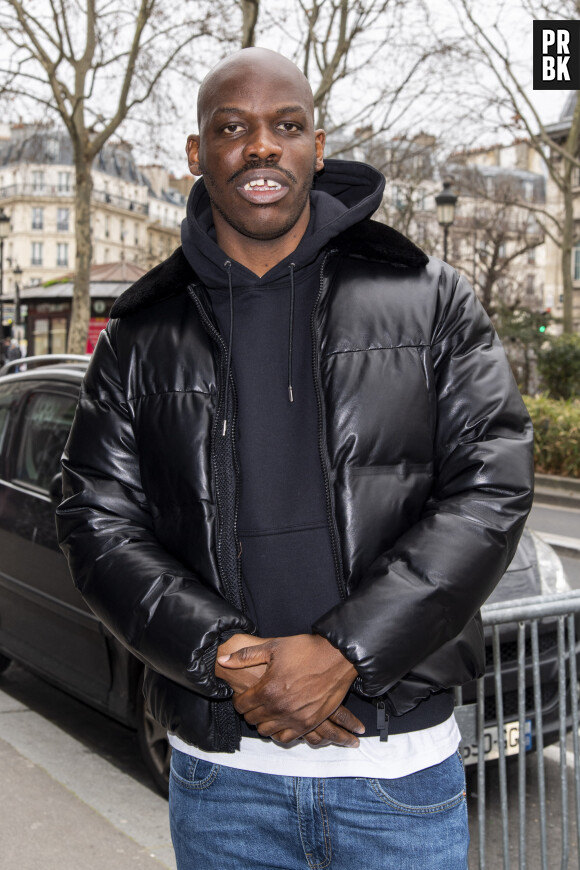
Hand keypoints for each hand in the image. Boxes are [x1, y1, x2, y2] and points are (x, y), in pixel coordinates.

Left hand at [217, 634, 359, 743]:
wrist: (337, 656)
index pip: (241, 705)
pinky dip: (280, 732)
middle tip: (255, 701)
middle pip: (253, 720)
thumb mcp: (273, 647)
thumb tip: (223, 659)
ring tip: (268, 710)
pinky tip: (282, 720)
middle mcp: (278, 708)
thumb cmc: (305, 649)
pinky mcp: (309, 724)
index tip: (243, 695)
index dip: (239, 700)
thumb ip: (245, 656)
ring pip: (267, 732)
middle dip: (250, 711)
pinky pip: (287, 738)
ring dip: (264, 722)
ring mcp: (294, 718)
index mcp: (267, 689)